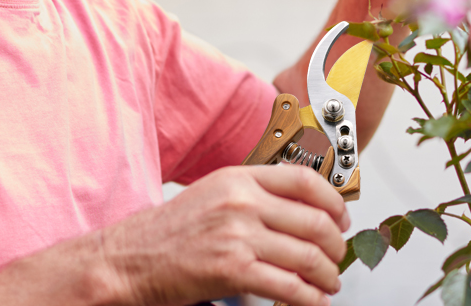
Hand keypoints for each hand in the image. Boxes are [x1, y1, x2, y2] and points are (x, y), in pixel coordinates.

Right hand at [101, 165, 350, 305]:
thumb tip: (301, 211)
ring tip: (328, 284)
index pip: (305, 180)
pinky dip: (310, 299)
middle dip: (335, 246)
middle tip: (337, 258)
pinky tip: (313, 301)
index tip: (342, 219)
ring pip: (308, 256)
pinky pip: (289, 287)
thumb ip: (254, 195)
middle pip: (314, 221)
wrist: (128, 259)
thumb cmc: (168, 232)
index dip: (334, 202)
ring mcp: (238, 236)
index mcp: (239, 178)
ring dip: (327, 275)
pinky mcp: (233, 271)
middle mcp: (241, 202)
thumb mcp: (213, 194)